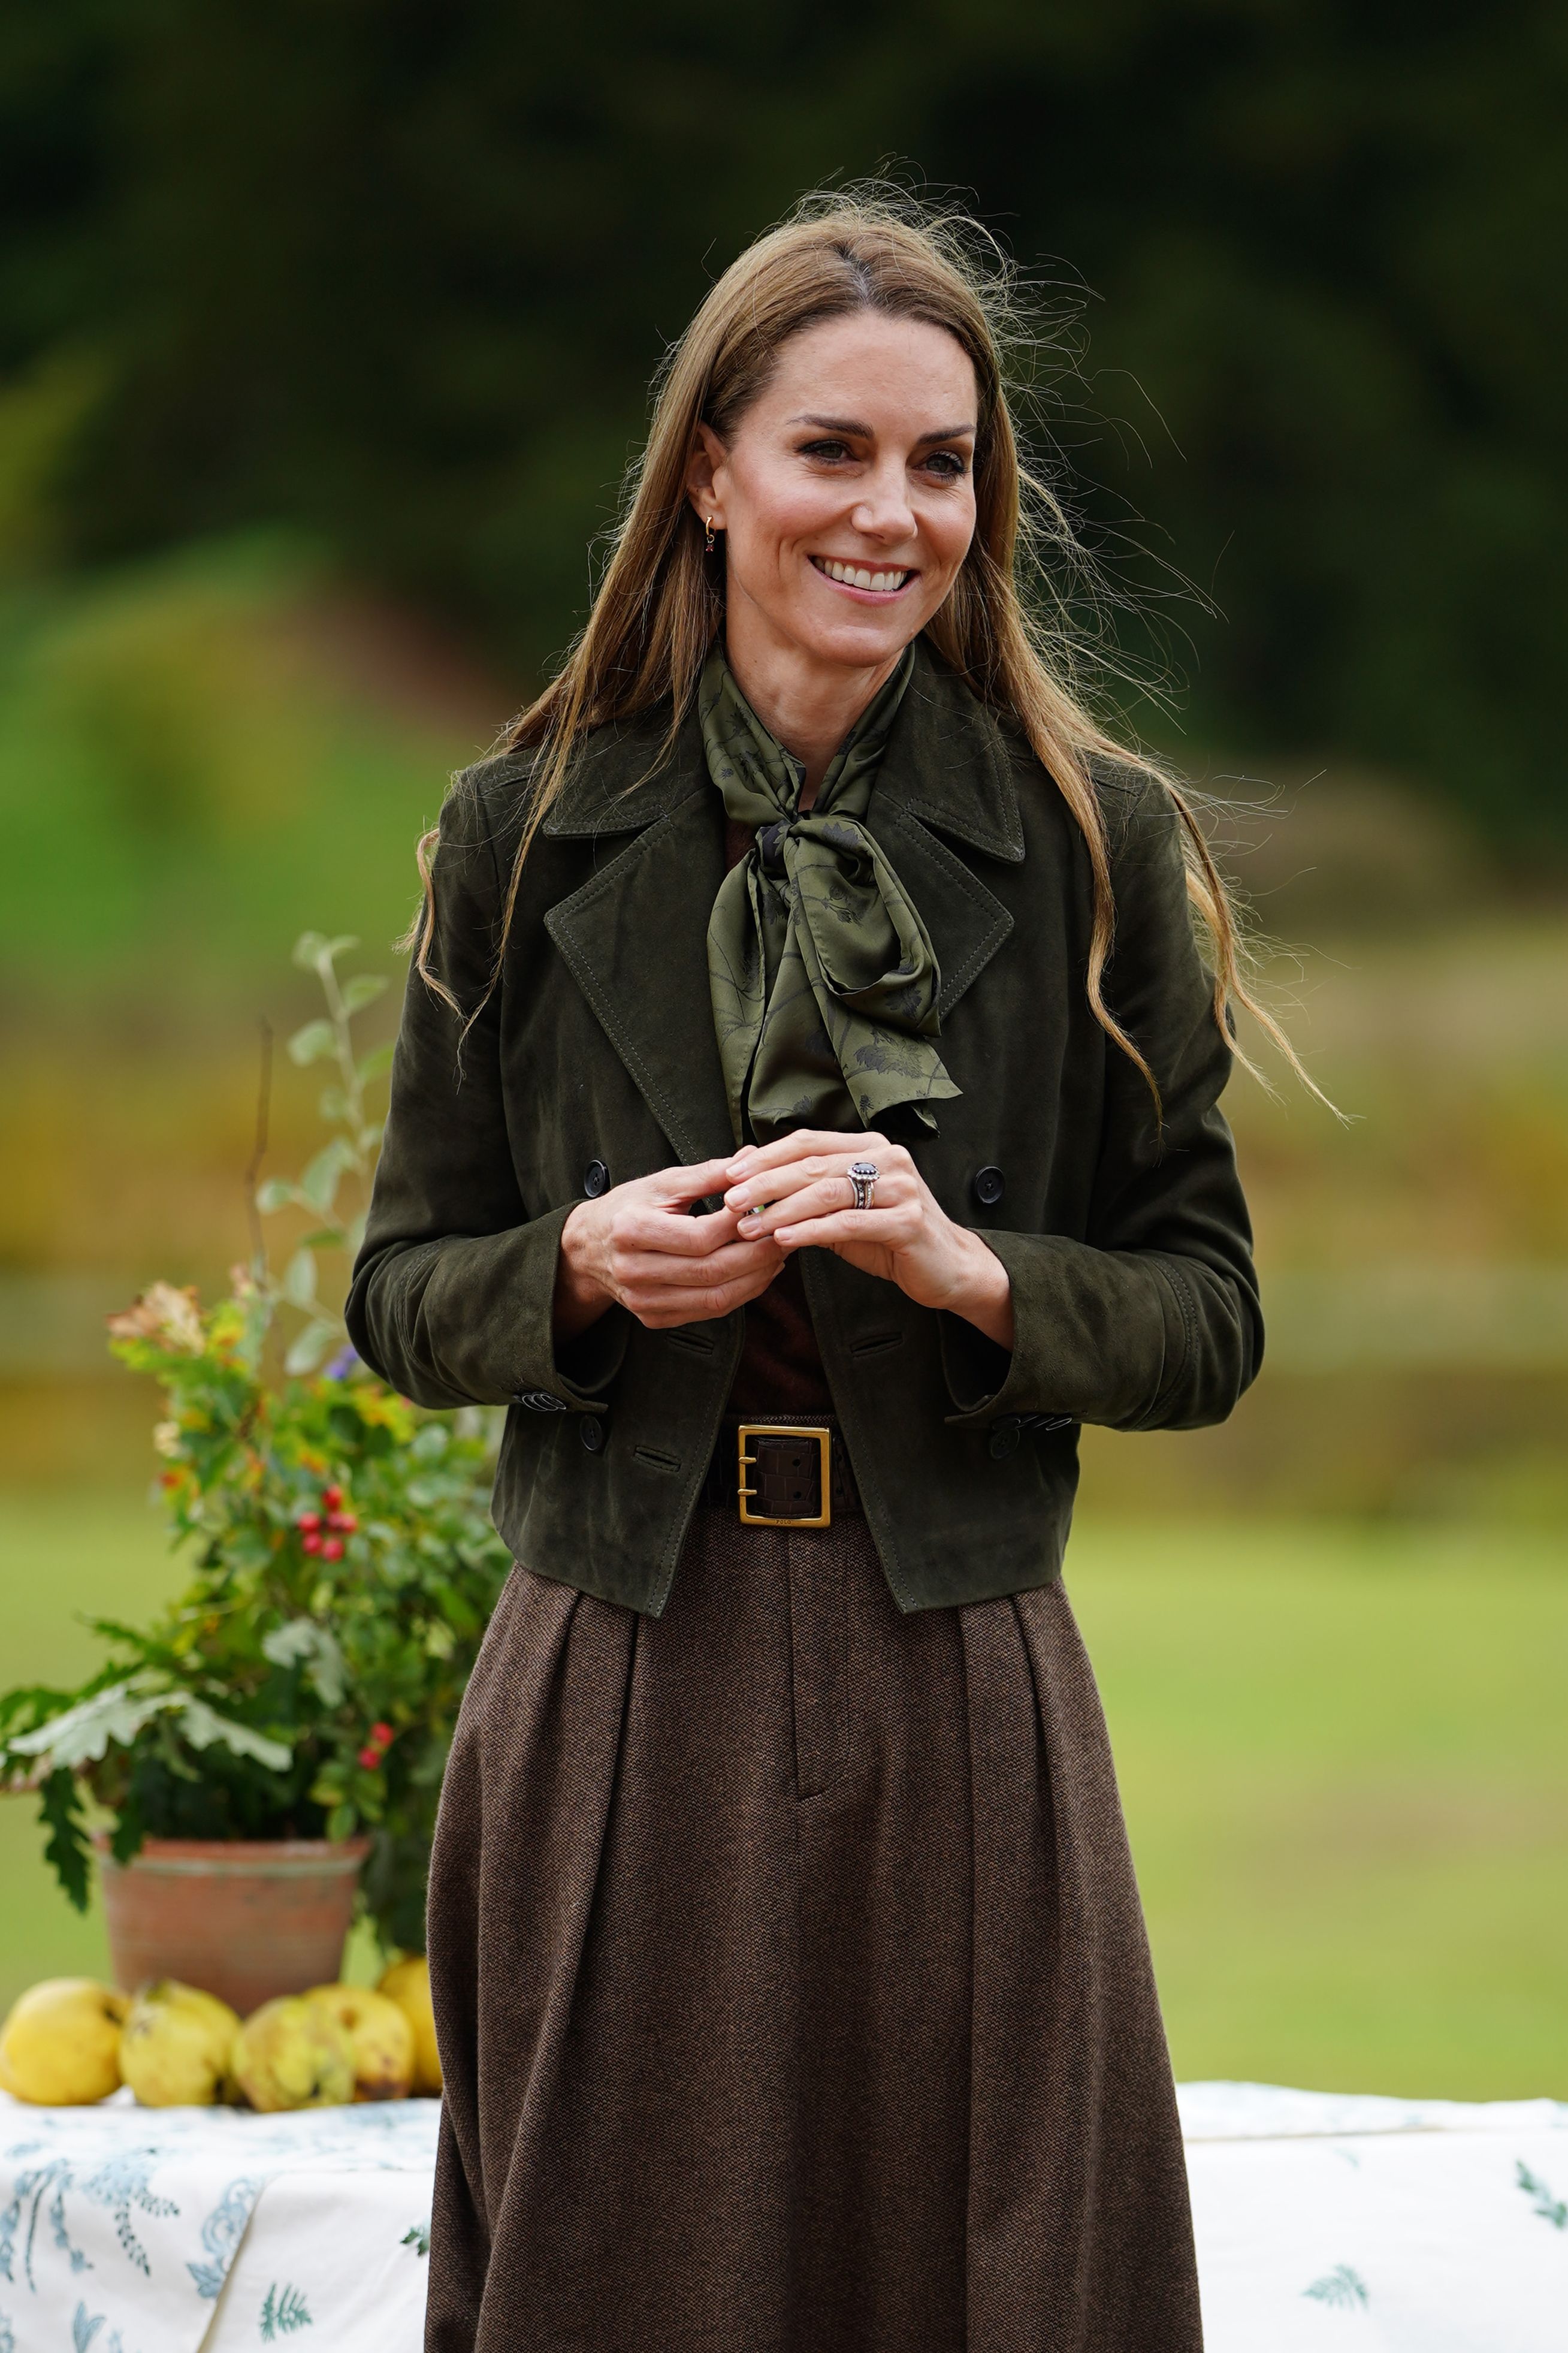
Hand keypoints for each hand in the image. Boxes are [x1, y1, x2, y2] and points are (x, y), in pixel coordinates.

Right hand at [554, 1157, 785, 1337]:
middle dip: (757, 1256)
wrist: (588, 1247)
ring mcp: (642, 1300)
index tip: (766, 1210)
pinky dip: (739, 1295)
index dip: (739, 1226)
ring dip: (755, 1279)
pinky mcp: (652, 1318)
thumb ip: (708, 1174)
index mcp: (631, 1230)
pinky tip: (755, 1274)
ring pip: (714, 1299)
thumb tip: (752, 1159)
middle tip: (784, 1236)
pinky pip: (707, 1312)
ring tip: (776, 1255)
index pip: (699, 1236)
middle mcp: (632, 1271)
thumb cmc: (628, 1207)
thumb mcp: (662, 1183)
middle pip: (711, 1271)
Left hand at [721, 1130, 1013, 1348]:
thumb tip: (748, 1181)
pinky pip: (849, 1223)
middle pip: (812, 1165)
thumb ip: (806, 1194)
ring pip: (827, 1193)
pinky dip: (811, 1232)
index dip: (766, 1157)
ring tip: (748, 1227)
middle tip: (731, 1201)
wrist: (946, 1268)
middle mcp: (888, 1158)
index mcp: (870, 1147)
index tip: (729, 1175)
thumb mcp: (843, 1210)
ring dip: (781, 1211)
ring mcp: (902, 1187)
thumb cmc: (888, 1237)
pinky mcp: (908, 1221)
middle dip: (765, 1184)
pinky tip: (782, 1240)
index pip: (808, 1142)